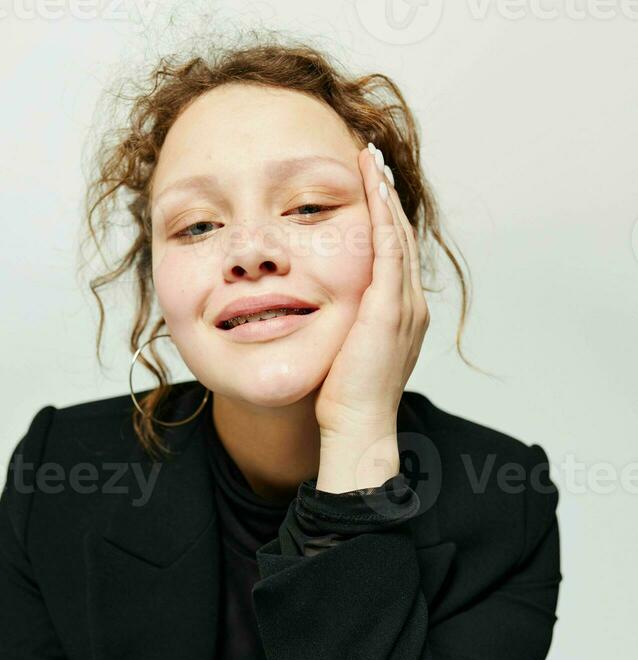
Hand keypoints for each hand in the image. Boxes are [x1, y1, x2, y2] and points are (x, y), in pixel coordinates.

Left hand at [314, 142, 429, 438]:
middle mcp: (411, 305)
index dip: (383, 219)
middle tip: (373, 160)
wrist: (357, 424)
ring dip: (385, 194)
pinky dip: (382, 212)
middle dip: (387, 197)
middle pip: (400, 236)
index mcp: (401, 315)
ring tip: (372, 160)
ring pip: (397, 234)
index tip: (369, 189)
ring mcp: (405, 304)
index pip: (393, 255)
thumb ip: (343, 327)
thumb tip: (322, 316)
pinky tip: (372, 185)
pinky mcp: (390, 306)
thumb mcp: (345, 352)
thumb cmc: (344, 398)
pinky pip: (389, 246)